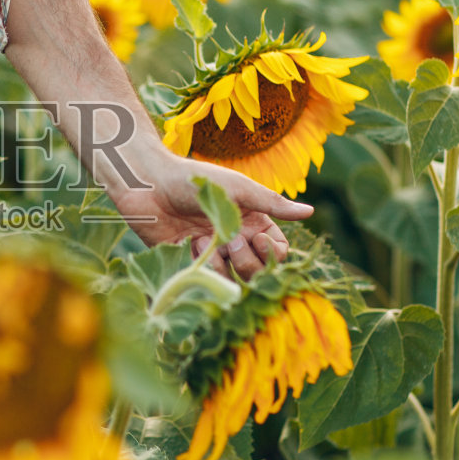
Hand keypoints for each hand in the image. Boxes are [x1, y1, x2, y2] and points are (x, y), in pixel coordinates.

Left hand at [106, 148, 313, 281]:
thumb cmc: (194, 178)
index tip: (257, 237)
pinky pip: (205, 281)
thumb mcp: (238, 188)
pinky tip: (190, 243)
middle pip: (258, 272)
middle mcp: (234, 241)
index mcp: (251, 222)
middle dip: (247, 261)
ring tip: (204, 239)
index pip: (276, 252)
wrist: (149, 183)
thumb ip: (272, 204)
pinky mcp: (187, 264)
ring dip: (222, 264)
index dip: (271, 252)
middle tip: (230, 240)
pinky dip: (201, 265)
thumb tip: (310, 212)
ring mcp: (211, 255)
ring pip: (232, 281)